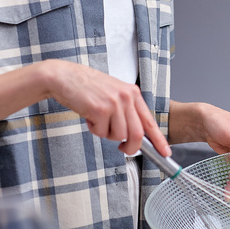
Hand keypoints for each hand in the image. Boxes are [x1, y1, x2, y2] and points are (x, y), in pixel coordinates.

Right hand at [47, 60, 170, 156]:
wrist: (64, 77)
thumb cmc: (87, 86)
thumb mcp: (113, 93)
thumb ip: (126, 110)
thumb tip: (135, 134)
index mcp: (132, 92)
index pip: (150, 120)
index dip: (158, 139)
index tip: (165, 152)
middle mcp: (126, 96)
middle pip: (137, 134)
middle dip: (131, 147)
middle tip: (123, 149)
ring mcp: (114, 103)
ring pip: (118, 135)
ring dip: (106, 134)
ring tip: (98, 119)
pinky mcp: (100, 109)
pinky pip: (102, 133)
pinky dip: (94, 129)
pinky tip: (89, 116)